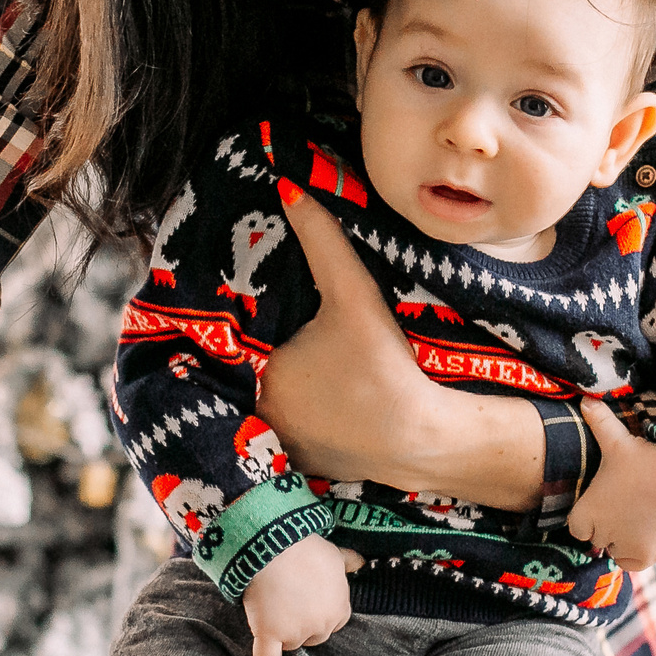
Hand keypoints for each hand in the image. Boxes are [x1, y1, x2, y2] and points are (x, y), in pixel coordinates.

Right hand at [239, 533, 352, 655]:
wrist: (276, 546)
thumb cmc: (306, 548)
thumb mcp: (333, 553)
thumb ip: (349, 561)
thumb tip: (361, 563)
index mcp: (339, 608)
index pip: (334, 623)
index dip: (320, 613)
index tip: (307, 600)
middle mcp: (322, 625)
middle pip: (313, 637)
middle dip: (302, 624)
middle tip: (287, 601)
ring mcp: (297, 632)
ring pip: (289, 644)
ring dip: (281, 632)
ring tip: (270, 605)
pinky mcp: (271, 634)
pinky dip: (265, 653)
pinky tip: (263, 642)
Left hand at [260, 192, 545, 510]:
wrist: (426, 439)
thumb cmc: (385, 368)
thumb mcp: (354, 297)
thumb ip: (322, 241)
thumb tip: (290, 187)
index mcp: (255, 380)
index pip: (229, 346)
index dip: (231, 328)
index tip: (236, 310)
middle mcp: (257, 421)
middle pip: (244, 376)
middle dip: (251, 356)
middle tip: (268, 329)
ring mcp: (279, 450)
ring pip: (263, 407)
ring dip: (269, 388)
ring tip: (284, 359)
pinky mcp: (305, 467)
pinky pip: (286, 435)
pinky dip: (294, 418)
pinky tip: (312, 399)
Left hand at [567, 398, 655, 571]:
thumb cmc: (651, 462)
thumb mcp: (622, 443)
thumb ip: (601, 424)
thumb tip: (586, 398)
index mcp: (585, 512)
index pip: (577, 525)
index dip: (592, 513)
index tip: (610, 499)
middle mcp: (600, 534)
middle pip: (598, 536)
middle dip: (610, 524)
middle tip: (630, 502)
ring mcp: (622, 546)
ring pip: (615, 548)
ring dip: (624, 538)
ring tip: (643, 513)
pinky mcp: (645, 557)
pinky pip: (630, 562)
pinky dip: (637, 552)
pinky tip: (649, 530)